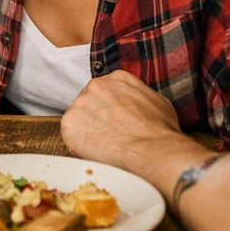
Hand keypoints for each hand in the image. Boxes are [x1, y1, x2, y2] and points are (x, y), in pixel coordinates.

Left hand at [61, 69, 182, 167]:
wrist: (152, 150)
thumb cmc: (160, 131)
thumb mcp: (157, 101)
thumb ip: (138, 95)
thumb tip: (134, 103)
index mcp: (117, 79)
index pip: (105, 91)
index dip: (109, 109)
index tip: (114, 121)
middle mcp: (95, 86)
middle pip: (89, 103)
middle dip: (96, 119)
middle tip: (109, 136)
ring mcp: (80, 103)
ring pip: (79, 119)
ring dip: (88, 131)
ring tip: (106, 145)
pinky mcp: (69, 123)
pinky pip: (70, 135)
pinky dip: (79, 145)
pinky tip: (96, 151)